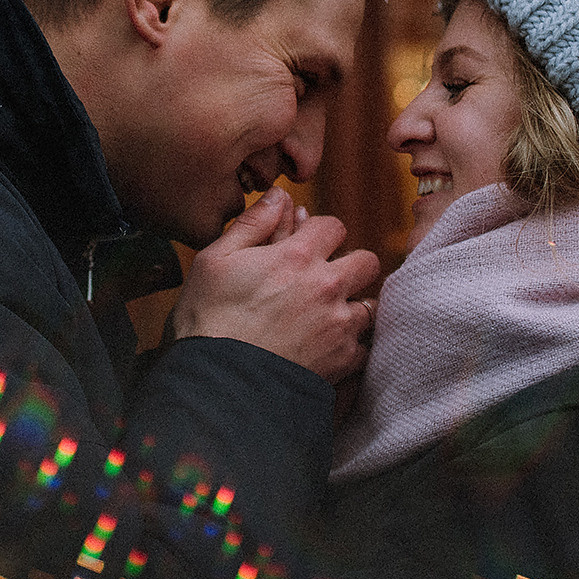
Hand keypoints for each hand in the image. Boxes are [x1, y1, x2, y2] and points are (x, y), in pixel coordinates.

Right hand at [170, 189, 380, 383]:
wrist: (219, 383)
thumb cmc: (208, 320)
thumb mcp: (214, 260)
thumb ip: (252, 223)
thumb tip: (279, 195)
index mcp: (297, 255)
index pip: (334, 225)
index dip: (320, 233)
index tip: (306, 247)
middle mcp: (327, 286)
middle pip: (366, 261)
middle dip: (350, 266)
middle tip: (324, 281)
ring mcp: (339, 324)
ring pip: (370, 305)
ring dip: (353, 307)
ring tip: (327, 317)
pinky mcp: (343, 360)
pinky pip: (365, 347)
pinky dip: (352, 347)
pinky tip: (329, 348)